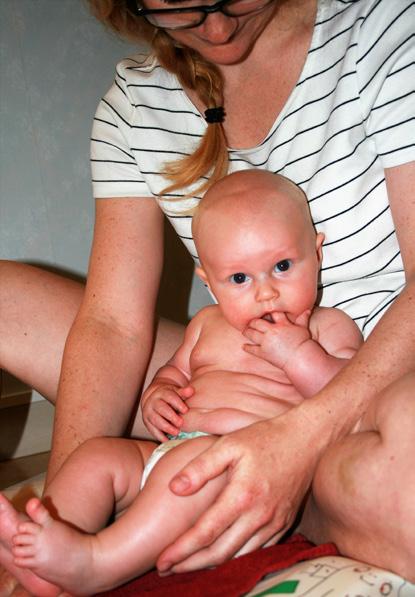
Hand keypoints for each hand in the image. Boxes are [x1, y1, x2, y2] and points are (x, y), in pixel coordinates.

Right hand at [142, 384, 192, 441]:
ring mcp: (149, 412)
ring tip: (176, 432)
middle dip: (171, 416)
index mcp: (162, 393)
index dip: (177, 403)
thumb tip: (191, 390)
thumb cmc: (169, 397)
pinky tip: (167, 440)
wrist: (153, 399)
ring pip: (156, 419)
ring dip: (166, 427)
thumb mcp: (175, 392)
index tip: (186, 410)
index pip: (169, 397)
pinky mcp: (147, 422)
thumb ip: (183, 392)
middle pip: (161, 408)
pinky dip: (159, 436)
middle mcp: (153, 402)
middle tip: (181, 423)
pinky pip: (152, 429)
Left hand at [156, 408, 320, 573]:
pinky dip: (236, 558)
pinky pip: (257, 551)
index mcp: (242, 495)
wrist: (307, 439)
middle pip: (220, 553)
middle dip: (191, 565)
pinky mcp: (284, 524)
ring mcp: (274, 523)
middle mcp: (259, 515)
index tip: (162, 561)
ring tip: (188, 565)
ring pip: (239, 557)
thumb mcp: (229, 444)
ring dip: (211, 565)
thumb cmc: (265, 438)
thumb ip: (201, 467)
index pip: (205, 532)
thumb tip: (174, 488)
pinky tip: (221, 555)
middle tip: (167, 569)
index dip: (181, 550)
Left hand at [243, 311, 310, 368]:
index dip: (266, 311)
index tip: (263, 312)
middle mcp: (272, 331)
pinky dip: (247, 347)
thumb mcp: (303, 329)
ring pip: (251, 334)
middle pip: (256, 322)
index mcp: (281, 324)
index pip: (271, 313)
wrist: (301, 359)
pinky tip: (244, 346)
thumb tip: (307, 310)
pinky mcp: (264, 353)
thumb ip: (303, 319)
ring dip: (247, 332)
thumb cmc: (303, 344)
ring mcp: (266, 342)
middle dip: (253, 322)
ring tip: (246, 331)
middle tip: (251, 323)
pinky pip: (252, 349)